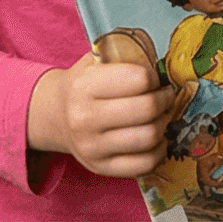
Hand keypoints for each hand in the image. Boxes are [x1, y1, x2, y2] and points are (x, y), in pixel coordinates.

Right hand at [29, 49, 171, 176]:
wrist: (56, 117)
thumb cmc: (85, 85)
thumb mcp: (96, 61)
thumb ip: (124, 54)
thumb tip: (162, 59)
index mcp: (84, 86)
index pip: (139, 79)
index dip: (154, 77)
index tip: (155, 78)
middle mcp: (84, 119)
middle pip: (147, 109)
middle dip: (166, 100)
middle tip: (166, 96)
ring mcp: (92, 147)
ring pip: (149, 137)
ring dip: (165, 123)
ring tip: (162, 115)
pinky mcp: (101, 168)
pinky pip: (145, 164)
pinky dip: (159, 150)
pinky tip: (156, 138)